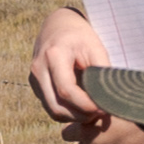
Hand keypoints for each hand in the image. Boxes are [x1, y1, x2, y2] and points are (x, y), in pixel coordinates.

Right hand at [25, 3, 109, 130]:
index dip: (86, 105)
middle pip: (57, 106)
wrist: (58, 26)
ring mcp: (34, 79)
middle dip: (80, 116)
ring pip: (53, 111)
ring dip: (74, 117)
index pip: (66, 91)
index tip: (103, 109)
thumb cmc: (80, 36)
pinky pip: (51, 106)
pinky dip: (68, 112)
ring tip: (93, 111)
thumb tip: (109, 101)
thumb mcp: (95, 48)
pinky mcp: (35, 86)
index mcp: (53, 55)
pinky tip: (82, 106)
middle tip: (100, 114)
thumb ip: (101, 73)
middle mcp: (39, 69)